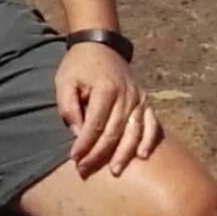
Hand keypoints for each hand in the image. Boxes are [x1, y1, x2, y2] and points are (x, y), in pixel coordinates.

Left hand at [54, 43, 163, 179]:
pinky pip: (152, 124)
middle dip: (99, 154)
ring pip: (134, 131)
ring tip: (114, 170)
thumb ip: (68, 107)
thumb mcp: (64, 81)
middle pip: (114, 131)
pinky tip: (142, 156)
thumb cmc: (78, 66)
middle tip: (85, 169)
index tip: (74, 158)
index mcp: (105, 89)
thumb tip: (78, 134)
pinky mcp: (146, 101)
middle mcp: (126, 95)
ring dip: (124, 153)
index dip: (84, 144)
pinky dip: (148, 141)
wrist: (99, 45)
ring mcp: (139, 98)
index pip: (95, 124)